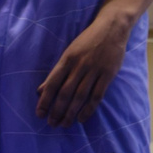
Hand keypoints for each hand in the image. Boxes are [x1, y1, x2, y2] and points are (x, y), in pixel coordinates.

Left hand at [36, 9, 136, 125]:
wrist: (112, 27)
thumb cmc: (88, 40)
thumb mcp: (69, 52)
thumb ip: (56, 72)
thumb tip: (41, 90)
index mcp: (67, 59)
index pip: (53, 83)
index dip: (45, 100)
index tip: (40, 114)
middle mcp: (79, 65)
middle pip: (65, 93)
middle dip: (57, 110)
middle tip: (52, 124)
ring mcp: (94, 70)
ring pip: (80, 97)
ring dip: (70, 113)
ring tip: (64, 124)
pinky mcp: (108, 74)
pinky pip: (97, 96)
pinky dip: (88, 109)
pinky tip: (81, 118)